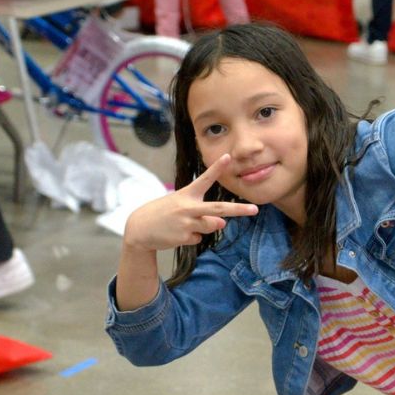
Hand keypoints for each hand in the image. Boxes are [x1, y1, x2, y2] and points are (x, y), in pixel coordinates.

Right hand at [122, 153, 258, 251]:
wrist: (139, 228)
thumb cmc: (163, 213)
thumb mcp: (179, 204)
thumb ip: (203, 212)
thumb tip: (221, 224)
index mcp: (187, 194)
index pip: (204, 179)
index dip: (217, 168)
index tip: (228, 156)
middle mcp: (188, 207)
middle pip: (218, 208)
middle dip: (238, 210)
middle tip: (254, 210)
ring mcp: (186, 223)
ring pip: (212, 226)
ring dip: (204, 227)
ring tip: (184, 224)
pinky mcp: (184, 237)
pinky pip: (198, 238)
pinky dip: (191, 237)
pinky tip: (177, 233)